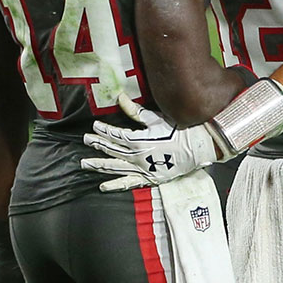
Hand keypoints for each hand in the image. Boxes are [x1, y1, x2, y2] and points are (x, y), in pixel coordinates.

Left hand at [81, 93, 217, 191]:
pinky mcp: (149, 179)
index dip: (103, 130)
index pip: (115, 135)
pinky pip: (128, 183)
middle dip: (97, 144)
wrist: (197, 147)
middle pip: (112, 150)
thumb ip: (135, 111)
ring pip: (115, 167)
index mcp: (138, 141)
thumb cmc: (178, 131)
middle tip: (84, 140)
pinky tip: (102, 186)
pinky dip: (115, 185)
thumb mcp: (156, 119)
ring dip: (99, 165)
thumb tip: (120, 97)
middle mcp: (137, 157)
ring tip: (84, 163)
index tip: (94, 126)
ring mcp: (142, 169)